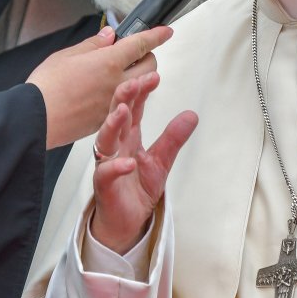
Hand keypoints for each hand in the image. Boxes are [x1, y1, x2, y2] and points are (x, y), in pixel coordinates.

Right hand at [27, 26, 172, 148]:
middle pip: (150, 67)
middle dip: (148, 57)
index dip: (156, 35)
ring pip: (143, 87)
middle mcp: (118, 82)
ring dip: (141, 77)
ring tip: (123, 72)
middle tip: (135, 53)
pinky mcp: (109, 118)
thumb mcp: (66, 56)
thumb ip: (93, 45)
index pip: (140, 44)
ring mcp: (116, 102)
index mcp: (109, 62)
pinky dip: (127, 94)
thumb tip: (109, 36)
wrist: (36, 118)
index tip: (165, 31)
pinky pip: (128, 103)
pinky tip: (111, 91)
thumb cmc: (46, 87)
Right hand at [90, 72, 197, 253]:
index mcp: (129, 137)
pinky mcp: (105, 186)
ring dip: (113, 124)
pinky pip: (107, 174)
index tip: (153, 76)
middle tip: (133, 83)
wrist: (125, 221)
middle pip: (116, 117)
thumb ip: (173, 138)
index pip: (134, 109)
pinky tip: (128, 162)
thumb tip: (191, 114)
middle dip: (124, 98)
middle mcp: (116, 147)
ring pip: (106, 140)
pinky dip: (116, 167)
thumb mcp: (162, 160)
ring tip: (124, 111)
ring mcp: (108, 164)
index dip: (141, 92)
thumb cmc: (137, 188)